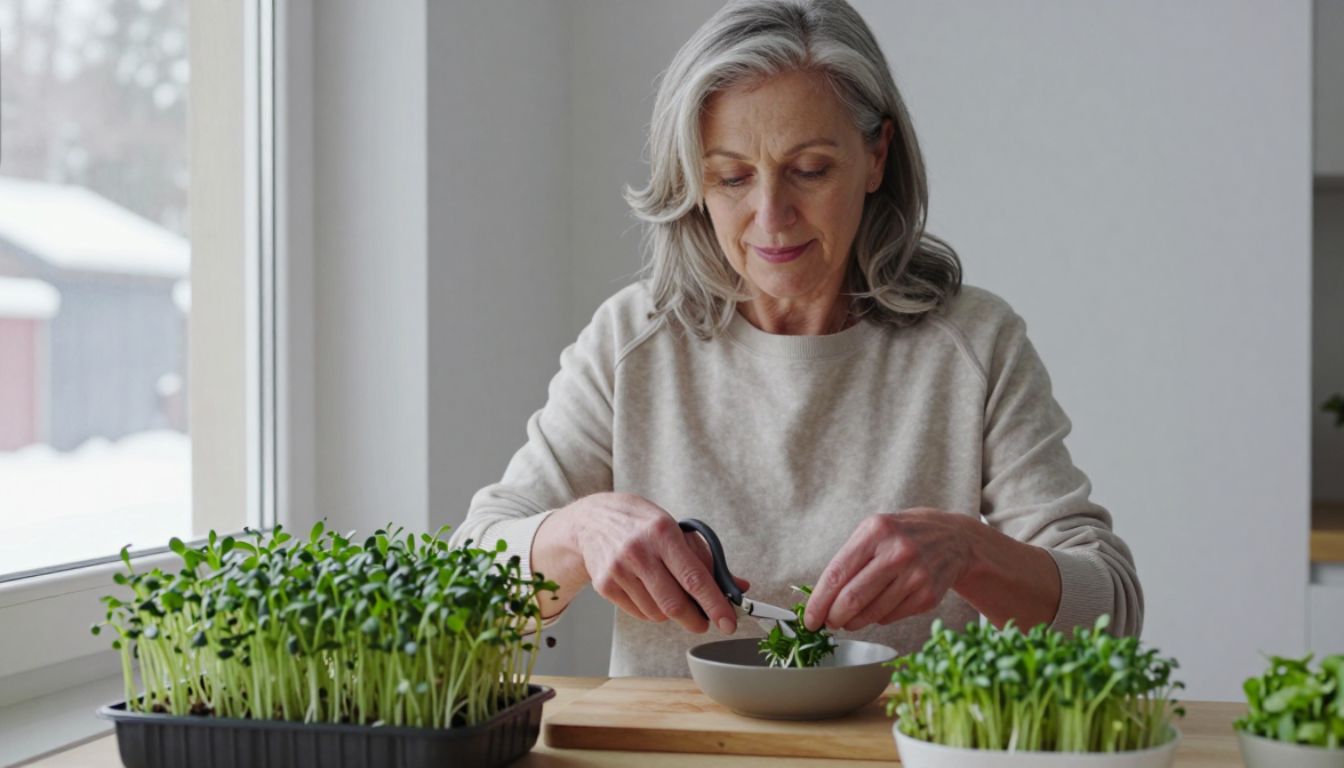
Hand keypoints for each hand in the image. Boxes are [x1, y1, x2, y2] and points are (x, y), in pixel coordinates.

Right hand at [555, 493, 746, 633]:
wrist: (592, 520)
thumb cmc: (642, 524)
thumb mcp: (676, 529)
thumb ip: (707, 559)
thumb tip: (737, 587)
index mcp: (662, 533)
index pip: (694, 577)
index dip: (714, 604)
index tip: (728, 622)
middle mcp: (639, 552)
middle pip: (674, 604)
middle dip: (696, 620)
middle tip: (704, 622)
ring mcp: (618, 570)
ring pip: (657, 613)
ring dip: (673, 614)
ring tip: (672, 596)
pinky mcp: (605, 585)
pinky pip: (640, 613)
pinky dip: (653, 611)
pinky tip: (651, 593)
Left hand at [803, 509, 972, 631]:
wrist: (953, 539)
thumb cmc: (902, 536)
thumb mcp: (874, 531)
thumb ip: (848, 560)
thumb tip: (821, 600)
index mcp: (876, 531)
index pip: (837, 573)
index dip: (818, 601)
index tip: (809, 619)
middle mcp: (898, 551)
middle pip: (852, 598)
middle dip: (833, 617)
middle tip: (827, 623)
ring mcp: (916, 574)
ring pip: (871, 613)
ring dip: (854, 622)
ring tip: (848, 619)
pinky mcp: (928, 595)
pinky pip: (890, 617)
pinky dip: (877, 618)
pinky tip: (878, 607)